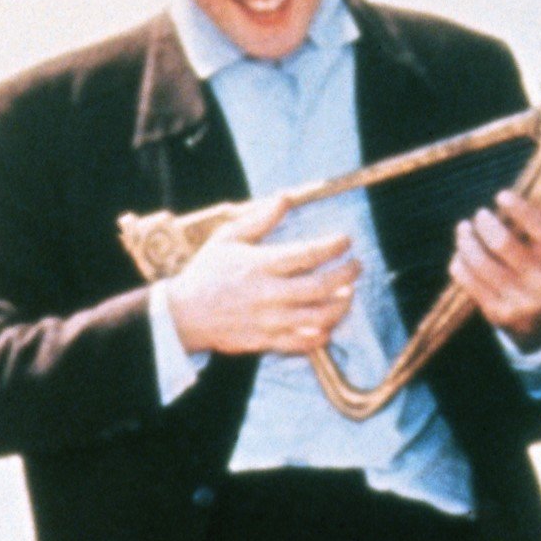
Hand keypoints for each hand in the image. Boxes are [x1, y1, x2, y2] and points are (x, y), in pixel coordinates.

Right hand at [166, 197, 358, 357]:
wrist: (183, 315)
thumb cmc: (206, 273)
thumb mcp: (227, 238)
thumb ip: (259, 219)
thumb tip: (284, 198)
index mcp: (260, 265)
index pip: (308, 254)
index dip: (333, 246)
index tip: (345, 241)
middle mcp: (269, 294)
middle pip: (321, 286)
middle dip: (347, 274)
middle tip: (357, 266)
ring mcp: (269, 321)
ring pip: (318, 317)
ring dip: (341, 305)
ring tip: (349, 294)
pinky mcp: (266, 342)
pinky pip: (303, 343)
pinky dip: (321, 335)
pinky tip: (328, 325)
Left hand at [451, 189, 540, 342]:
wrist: (538, 314)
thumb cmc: (539, 261)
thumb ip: (536, 221)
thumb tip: (509, 195)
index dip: (521, 211)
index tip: (501, 195)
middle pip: (504, 245)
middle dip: (485, 225)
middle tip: (480, 215)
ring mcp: (520, 300)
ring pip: (482, 264)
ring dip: (467, 242)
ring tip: (463, 229)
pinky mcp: (498, 313)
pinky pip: (470, 283)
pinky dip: (460, 264)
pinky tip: (460, 253)